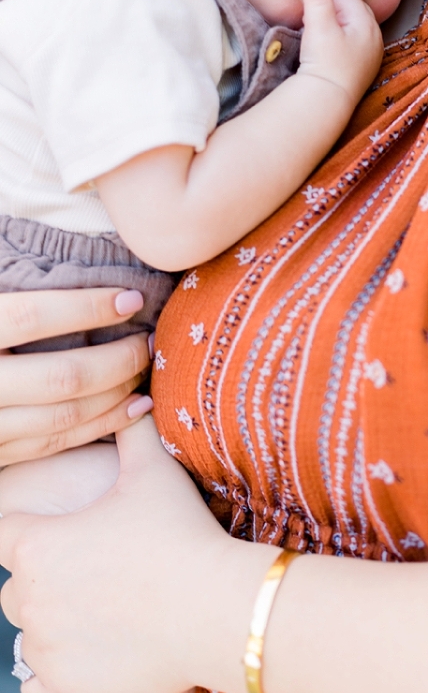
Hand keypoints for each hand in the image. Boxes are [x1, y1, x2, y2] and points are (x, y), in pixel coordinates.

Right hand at [0, 288, 152, 464]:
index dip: (86, 308)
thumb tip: (51, 248)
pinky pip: (53, 443)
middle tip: (149, 339)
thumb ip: (11, 299)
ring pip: (63, 416)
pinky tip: (134, 408)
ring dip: (117, 394)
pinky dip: (100, 427)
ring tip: (148, 368)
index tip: (130, 298)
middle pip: (61, 376)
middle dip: (118, 359)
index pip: (32, 317)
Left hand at [0, 416, 270, 692]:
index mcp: (37, 546)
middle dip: (47, 576)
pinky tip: (90, 650)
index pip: (5, 532)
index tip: (66, 529)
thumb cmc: (181, 535)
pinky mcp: (67, 689)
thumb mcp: (154, 472)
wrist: (217, 609)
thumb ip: (132, 431)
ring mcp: (46, 650)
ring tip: (102, 607)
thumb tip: (133, 398)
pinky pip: (39, 686)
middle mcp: (29, 600)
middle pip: (17, 586)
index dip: (33, 528)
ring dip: (54, 622)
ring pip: (29, 634)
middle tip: (96, 565)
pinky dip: (58, 672)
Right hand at [297, 0, 383, 108]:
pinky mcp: (364, 68)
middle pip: (350, 10)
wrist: (327, 101)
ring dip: (334, 26)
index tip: (309, 11)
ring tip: (317, 37)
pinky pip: (352, 44)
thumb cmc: (324, 61)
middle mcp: (375, 36)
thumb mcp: (318, 25)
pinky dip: (339, 41)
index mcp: (368, 22)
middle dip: (330, 11)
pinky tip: (326, 51)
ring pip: (351, 27)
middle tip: (311, 23)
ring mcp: (371, 54)